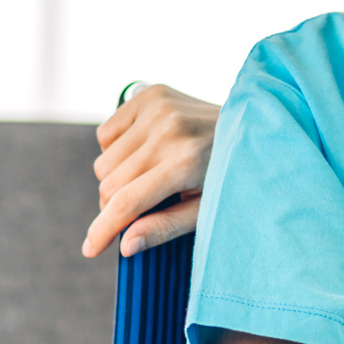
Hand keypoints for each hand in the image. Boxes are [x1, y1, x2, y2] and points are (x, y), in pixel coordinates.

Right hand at [83, 84, 219, 257]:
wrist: (253, 128)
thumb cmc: (231, 176)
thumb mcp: (208, 209)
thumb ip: (167, 227)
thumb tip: (125, 246)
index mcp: (186, 163)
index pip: (127, 202)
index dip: (103, 229)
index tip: (90, 249)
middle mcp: (169, 131)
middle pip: (110, 184)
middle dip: (116, 205)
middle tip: (144, 207)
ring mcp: (159, 108)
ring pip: (103, 162)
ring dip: (118, 177)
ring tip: (153, 176)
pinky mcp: (150, 93)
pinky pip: (105, 134)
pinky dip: (117, 150)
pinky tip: (147, 152)